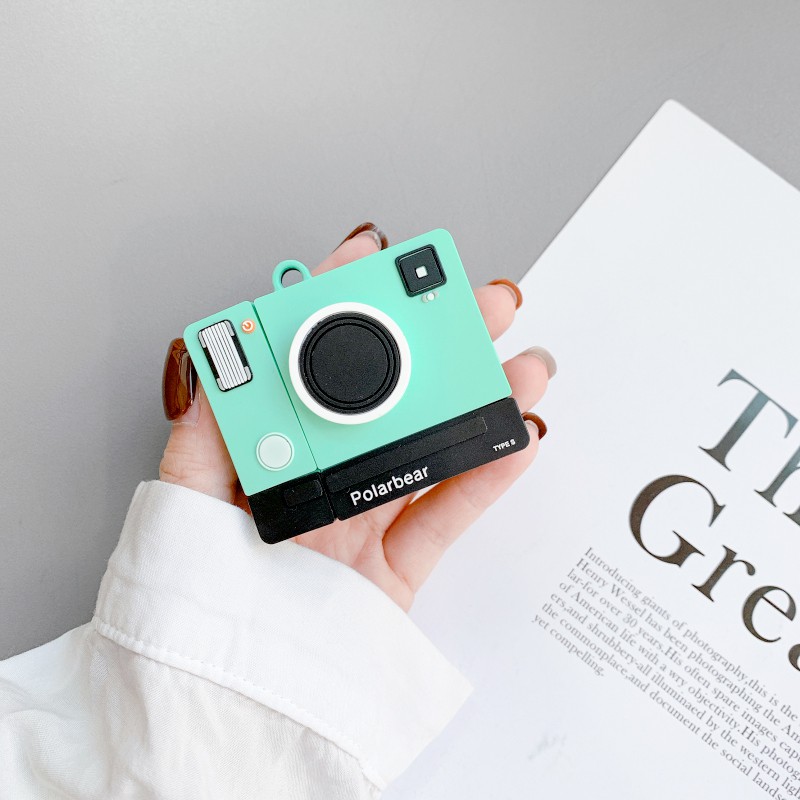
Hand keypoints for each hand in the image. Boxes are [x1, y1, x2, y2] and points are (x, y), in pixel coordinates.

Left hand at [160, 224, 553, 610]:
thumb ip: (202, 442)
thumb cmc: (202, 612)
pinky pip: (447, 518)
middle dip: (439, 344)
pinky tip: (515, 437)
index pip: (309, 369)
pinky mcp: (398, 571)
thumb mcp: (185, 513)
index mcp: (271, 461)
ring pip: (431, 450)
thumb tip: (218, 367)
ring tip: (518, 366)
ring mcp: (364, 524)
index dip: (341, 309)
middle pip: (389, 400)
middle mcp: (321, 482)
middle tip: (476, 307)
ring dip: (480, 403)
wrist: (237, 711)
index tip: (374, 263)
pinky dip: (486, 479)